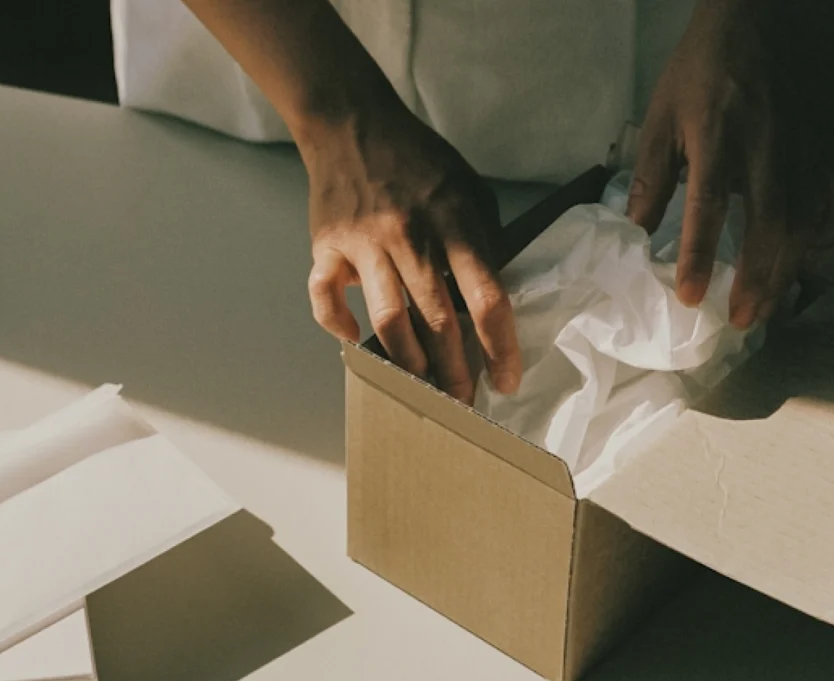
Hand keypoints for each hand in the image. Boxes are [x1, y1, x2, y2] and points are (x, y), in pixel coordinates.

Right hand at [300, 102, 520, 403]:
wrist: (352, 124)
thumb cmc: (418, 160)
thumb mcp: (470, 188)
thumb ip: (483, 240)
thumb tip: (493, 298)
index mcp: (454, 221)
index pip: (486, 297)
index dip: (500, 347)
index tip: (507, 380)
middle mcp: (410, 236)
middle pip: (437, 322)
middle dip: (454, 372)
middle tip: (463, 404)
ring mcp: (364, 243)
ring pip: (388, 321)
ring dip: (407, 364)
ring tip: (421, 389)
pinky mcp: (326, 247)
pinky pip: (326, 298)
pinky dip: (339, 325)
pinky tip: (356, 342)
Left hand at [627, 0, 833, 328]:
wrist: (747, 30)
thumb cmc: (695, 78)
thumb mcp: (658, 122)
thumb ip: (650, 178)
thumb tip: (636, 232)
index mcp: (717, 139)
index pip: (709, 206)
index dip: (699, 254)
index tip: (689, 295)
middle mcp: (765, 148)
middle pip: (770, 224)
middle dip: (757, 278)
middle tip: (741, 320)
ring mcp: (800, 150)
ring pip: (805, 222)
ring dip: (789, 271)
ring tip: (770, 309)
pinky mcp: (821, 149)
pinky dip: (830, 241)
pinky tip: (814, 272)